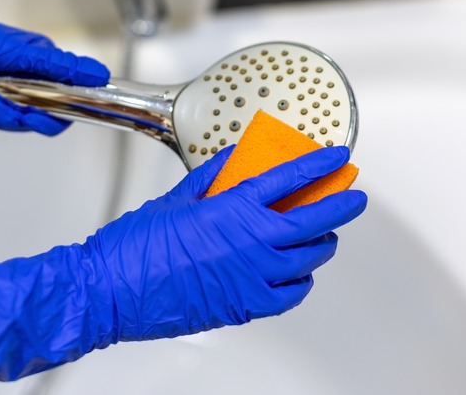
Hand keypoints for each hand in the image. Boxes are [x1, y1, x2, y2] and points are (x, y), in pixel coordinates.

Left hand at [0, 0, 108, 134]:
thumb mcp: (17, 54)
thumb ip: (60, 68)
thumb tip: (98, 75)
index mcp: (42, 63)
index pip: (64, 104)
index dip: (49, 115)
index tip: (31, 115)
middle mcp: (26, 75)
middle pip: (31, 117)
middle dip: (6, 112)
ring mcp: (3, 85)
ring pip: (5, 120)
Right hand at [0, 146, 366, 392]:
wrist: (113, 291)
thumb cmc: (135, 248)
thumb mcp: (173, 201)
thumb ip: (209, 178)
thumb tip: (231, 161)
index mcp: (232, 209)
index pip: (290, 179)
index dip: (319, 165)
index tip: (336, 158)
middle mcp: (252, 243)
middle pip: (315, 219)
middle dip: (342, 203)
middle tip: (352, 195)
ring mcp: (253, 277)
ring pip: (309, 258)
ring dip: (322, 242)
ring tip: (323, 233)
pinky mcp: (246, 307)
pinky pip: (292, 294)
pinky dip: (302, 280)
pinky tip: (298, 272)